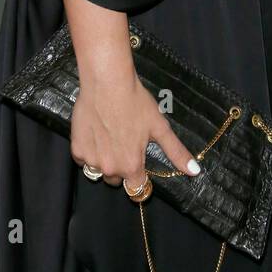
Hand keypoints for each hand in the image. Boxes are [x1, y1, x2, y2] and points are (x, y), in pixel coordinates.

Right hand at [71, 69, 200, 186]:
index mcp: (131, 167)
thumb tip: (195, 172)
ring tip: (111, 137)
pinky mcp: (76, 150)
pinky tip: (97, 133)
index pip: (137, 188)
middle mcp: (110, 169)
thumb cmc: (136, 103)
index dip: (141, 177)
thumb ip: (176, 152)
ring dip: (105, 160)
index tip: (140, 164)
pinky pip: (84, 159)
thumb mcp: (160, 127)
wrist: (107, 83)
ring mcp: (91, 161)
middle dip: (122, 167)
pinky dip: (90, 151)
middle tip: (125, 143)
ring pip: (99, 171)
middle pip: (117, 179)